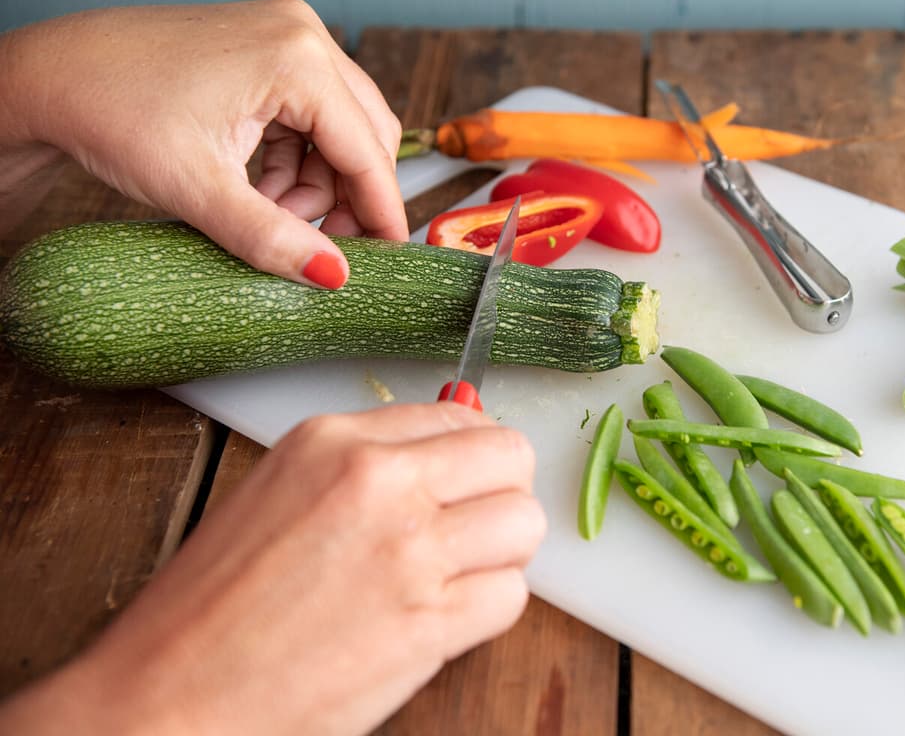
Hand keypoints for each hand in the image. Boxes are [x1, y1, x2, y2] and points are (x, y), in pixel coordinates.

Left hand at [0, 0, 406, 287]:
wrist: (51, 75)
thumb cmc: (110, 112)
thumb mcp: (197, 189)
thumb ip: (272, 238)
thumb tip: (334, 278)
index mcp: (296, 59)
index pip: (367, 151)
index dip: (382, 212)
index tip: (390, 257)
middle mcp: (302, 35)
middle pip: (363, 135)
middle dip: (344, 197)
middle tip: (317, 246)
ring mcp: (285, 35)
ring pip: (337, 129)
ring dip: (314, 183)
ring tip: (267, 217)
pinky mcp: (266, 47)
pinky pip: (308, 116)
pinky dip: (292, 161)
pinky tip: (257, 189)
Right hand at [0, 404, 544, 734]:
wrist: (170, 697)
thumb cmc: (213, 606)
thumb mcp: (280, 494)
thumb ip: (365, 467)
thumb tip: (449, 450)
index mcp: (334, 441)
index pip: (460, 416)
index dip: (471, 455)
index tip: (463, 482)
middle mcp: (380, 481)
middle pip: (510, 458)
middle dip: (501, 494)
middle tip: (470, 529)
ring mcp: (410, 551)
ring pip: (525, 524)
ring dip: (501, 554)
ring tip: (453, 576)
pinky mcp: (430, 622)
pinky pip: (512, 595)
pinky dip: (487, 610)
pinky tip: (439, 619)